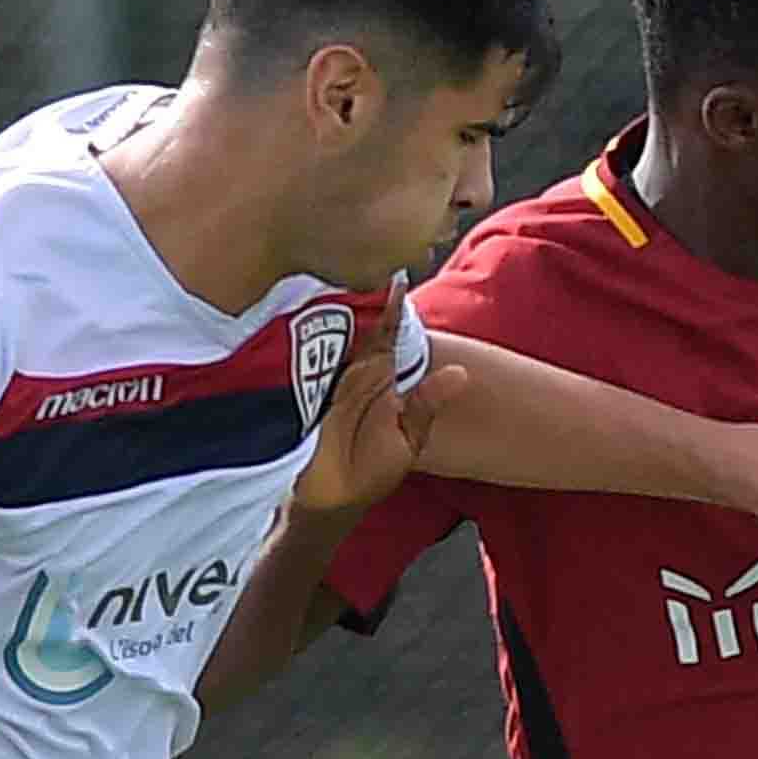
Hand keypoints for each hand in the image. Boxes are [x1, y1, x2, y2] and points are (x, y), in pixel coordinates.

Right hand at [295, 273, 467, 514]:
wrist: (328, 505)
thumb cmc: (369, 473)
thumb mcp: (406, 440)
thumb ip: (426, 405)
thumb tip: (461, 373)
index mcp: (379, 379)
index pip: (387, 333)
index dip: (390, 306)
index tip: (395, 273)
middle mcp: (350, 373)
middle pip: (351, 324)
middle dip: (354, 294)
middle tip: (357, 254)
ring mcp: (321, 382)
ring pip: (324, 336)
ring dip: (326, 310)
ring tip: (330, 272)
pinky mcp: (296, 396)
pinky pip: (299, 364)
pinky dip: (298, 342)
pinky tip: (299, 316)